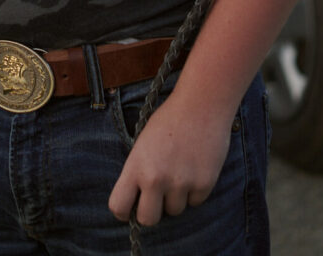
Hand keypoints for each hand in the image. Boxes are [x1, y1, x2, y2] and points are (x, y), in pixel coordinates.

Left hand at [108, 94, 231, 226]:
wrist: (201, 104)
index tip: (130, 208)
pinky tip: (195, 166)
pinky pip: (195, 202)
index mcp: (136, 166)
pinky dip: (195, 190)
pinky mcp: (203, 184)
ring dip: (176, 197)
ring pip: (174, 210)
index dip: (124, 211)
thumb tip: (139, 200)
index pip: (118, 206)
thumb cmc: (169, 120)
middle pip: (147, 219)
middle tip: (157, 197)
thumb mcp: (143, 143)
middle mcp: (156, 178)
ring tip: (180, 169)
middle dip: (152, 211)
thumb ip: (139, 171)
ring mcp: (180, 183)